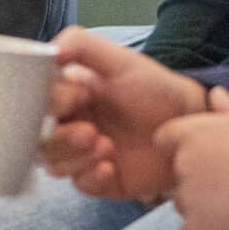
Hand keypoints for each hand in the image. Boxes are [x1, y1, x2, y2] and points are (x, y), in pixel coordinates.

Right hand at [37, 26, 208, 201]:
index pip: (38, 103)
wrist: (190, 122)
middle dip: (60, 137)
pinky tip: (109, 165)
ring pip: (54, 164)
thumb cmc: (156, 87)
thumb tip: (49, 52)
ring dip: (74, 157)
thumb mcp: (120, 59)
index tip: (79, 96)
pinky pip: (80, 184)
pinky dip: (90, 176)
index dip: (51, 103)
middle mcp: (71, 125)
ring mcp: (84, 154)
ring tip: (105, 145)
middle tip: (89, 131)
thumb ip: (81, 45)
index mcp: (68, 96)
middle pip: (38, 139)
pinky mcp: (101, 179)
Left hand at [158, 87, 228, 229]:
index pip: (165, 139)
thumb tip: (215, 95)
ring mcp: (186, 200)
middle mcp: (181, 165)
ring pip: (186, 205)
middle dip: (199, 179)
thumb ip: (228, 104)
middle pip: (180, 176)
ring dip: (203, 207)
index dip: (186, 148)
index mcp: (189, 133)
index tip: (210, 157)